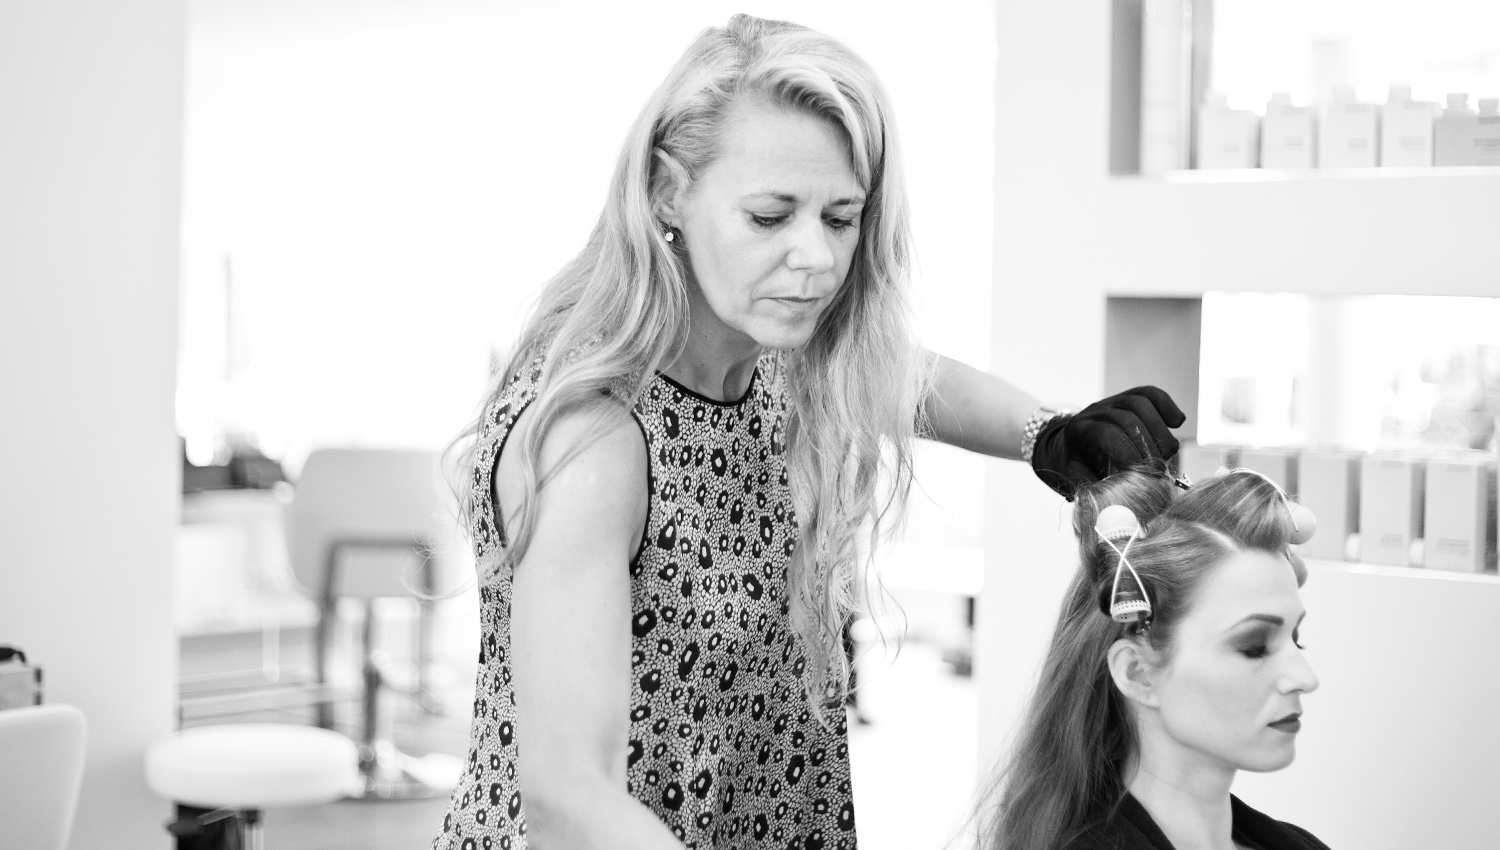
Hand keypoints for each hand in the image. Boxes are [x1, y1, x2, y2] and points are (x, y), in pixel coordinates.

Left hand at [1030, 386, 1185, 499]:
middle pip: (1128, 418)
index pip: (1108, 434)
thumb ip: (1095, 489)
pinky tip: (1176, 423)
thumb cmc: (1077, 466)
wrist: (1070, 444)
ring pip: (1141, 403)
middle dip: (1148, 446)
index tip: (1144, 475)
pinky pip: (1151, 394)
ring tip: (1168, 453)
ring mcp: (1113, 400)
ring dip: (1160, 430)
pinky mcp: (1130, 396)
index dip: (1129, 454)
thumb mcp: (1076, 480)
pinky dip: (1167, 407)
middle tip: (1160, 469)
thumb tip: (1119, 502)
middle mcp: (1096, 410)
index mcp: (1080, 431)